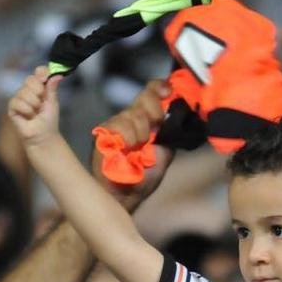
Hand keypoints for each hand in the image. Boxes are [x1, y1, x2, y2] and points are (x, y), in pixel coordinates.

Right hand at [7, 66, 61, 147]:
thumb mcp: (52, 103)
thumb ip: (52, 88)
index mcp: (40, 87)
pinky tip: (28, 116)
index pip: (39, 72)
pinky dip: (26, 110)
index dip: (41, 72)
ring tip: (36, 113)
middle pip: (29, 79)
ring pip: (23, 91)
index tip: (45, 78)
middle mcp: (28, 90)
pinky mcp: (12, 107)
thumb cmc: (48, 121)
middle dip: (38, 91)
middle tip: (41, 103)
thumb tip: (57, 75)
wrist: (43, 136)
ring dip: (33, 104)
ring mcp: (19, 98)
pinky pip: (17, 102)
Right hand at [94, 80, 174, 210]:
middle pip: (145, 96)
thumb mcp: (166, 150)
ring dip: (141, 133)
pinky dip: (128, 137)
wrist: (128, 194)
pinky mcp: (103, 131)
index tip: (168, 90)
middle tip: (152, 133)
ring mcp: (116, 123)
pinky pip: (119, 124)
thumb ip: (170, 129)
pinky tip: (127, 148)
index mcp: (148, 119)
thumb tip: (177, 109)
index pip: (153, 91)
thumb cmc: (145, 175)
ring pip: (133, 112)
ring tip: (137, 148)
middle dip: (153, 112)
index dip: (159, 87)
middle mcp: (132, 117)